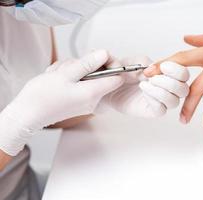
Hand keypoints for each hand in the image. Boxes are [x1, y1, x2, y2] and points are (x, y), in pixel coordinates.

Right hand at [0, 50, 123, 155]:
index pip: (118, 78)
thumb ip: (87, 64)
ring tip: (58, 74)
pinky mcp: (79, 101)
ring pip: (88, 77)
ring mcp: (86, 102)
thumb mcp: (65, 74)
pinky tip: (57, 79)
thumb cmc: (42, 96)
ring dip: (73, 70)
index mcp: (93, 93)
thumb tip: (105, 54)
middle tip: (68, 67)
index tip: (97, 57)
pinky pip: (81, 83)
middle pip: (101, 74)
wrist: (27, 115)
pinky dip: (70, 78)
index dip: (111, 64)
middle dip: (85, 65)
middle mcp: (93, 100)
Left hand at [98, 56, 189, 117]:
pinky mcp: (152, 110)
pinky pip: (161, 109)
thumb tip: (155, 69)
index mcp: (168, 74)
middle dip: (171, 82)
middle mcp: (168, 88)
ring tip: (147, 83)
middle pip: (184, 89)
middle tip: (155, 77)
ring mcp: (161, 101)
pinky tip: (144, 89)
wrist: (107, 84)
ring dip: (162, 91)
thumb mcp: (134, 62)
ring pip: (175, 101)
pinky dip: (154, 98)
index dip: (177, 69)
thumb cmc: (122, 72)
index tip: (164, 66)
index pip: (183, 73)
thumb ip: (146, 63)